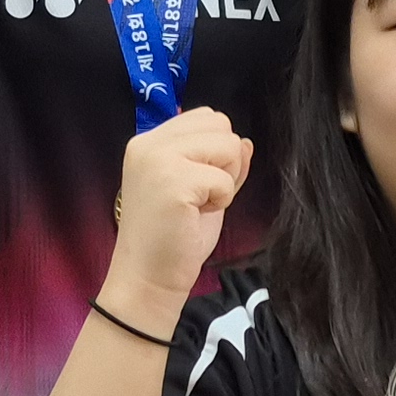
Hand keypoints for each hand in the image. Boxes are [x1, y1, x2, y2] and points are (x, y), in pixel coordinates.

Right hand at [107, 109, 250, 315]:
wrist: (149, 278)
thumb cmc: (173, 238)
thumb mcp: (202, 189)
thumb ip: (220, 162)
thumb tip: (246, 141)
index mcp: (150, 141)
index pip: (206, 117)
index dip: (217, 151)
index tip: (198, 184)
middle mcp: (149, 143)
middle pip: (220, 123)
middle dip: (225, 161)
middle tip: (200, 195)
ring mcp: (158, 159)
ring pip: (228, 144)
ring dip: (224, 180)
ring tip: (198, 205)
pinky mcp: (174, 181)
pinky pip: (225, 178)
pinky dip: (222, 200)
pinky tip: (196, 216)